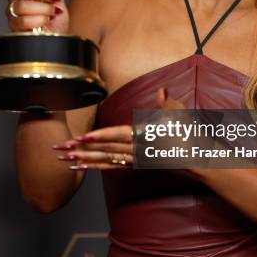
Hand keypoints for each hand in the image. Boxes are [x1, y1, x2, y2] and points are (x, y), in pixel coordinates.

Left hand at [51, 88, 184, 170]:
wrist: (196, 158)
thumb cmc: (187, 133)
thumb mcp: (179, 114)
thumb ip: (166, 102)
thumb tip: (161, 90)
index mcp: (144, 137)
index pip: (118, 136)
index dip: (100, 137)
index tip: (82, 138)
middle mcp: (136, 150)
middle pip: (105, 150)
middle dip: (81, 150)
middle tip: (60, 150)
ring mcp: (135, 158)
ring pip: (105, 160)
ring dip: (83, 159)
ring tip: (64, 160)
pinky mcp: (135, 163)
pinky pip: (112, 166)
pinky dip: (96, 166)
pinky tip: (83, 166)